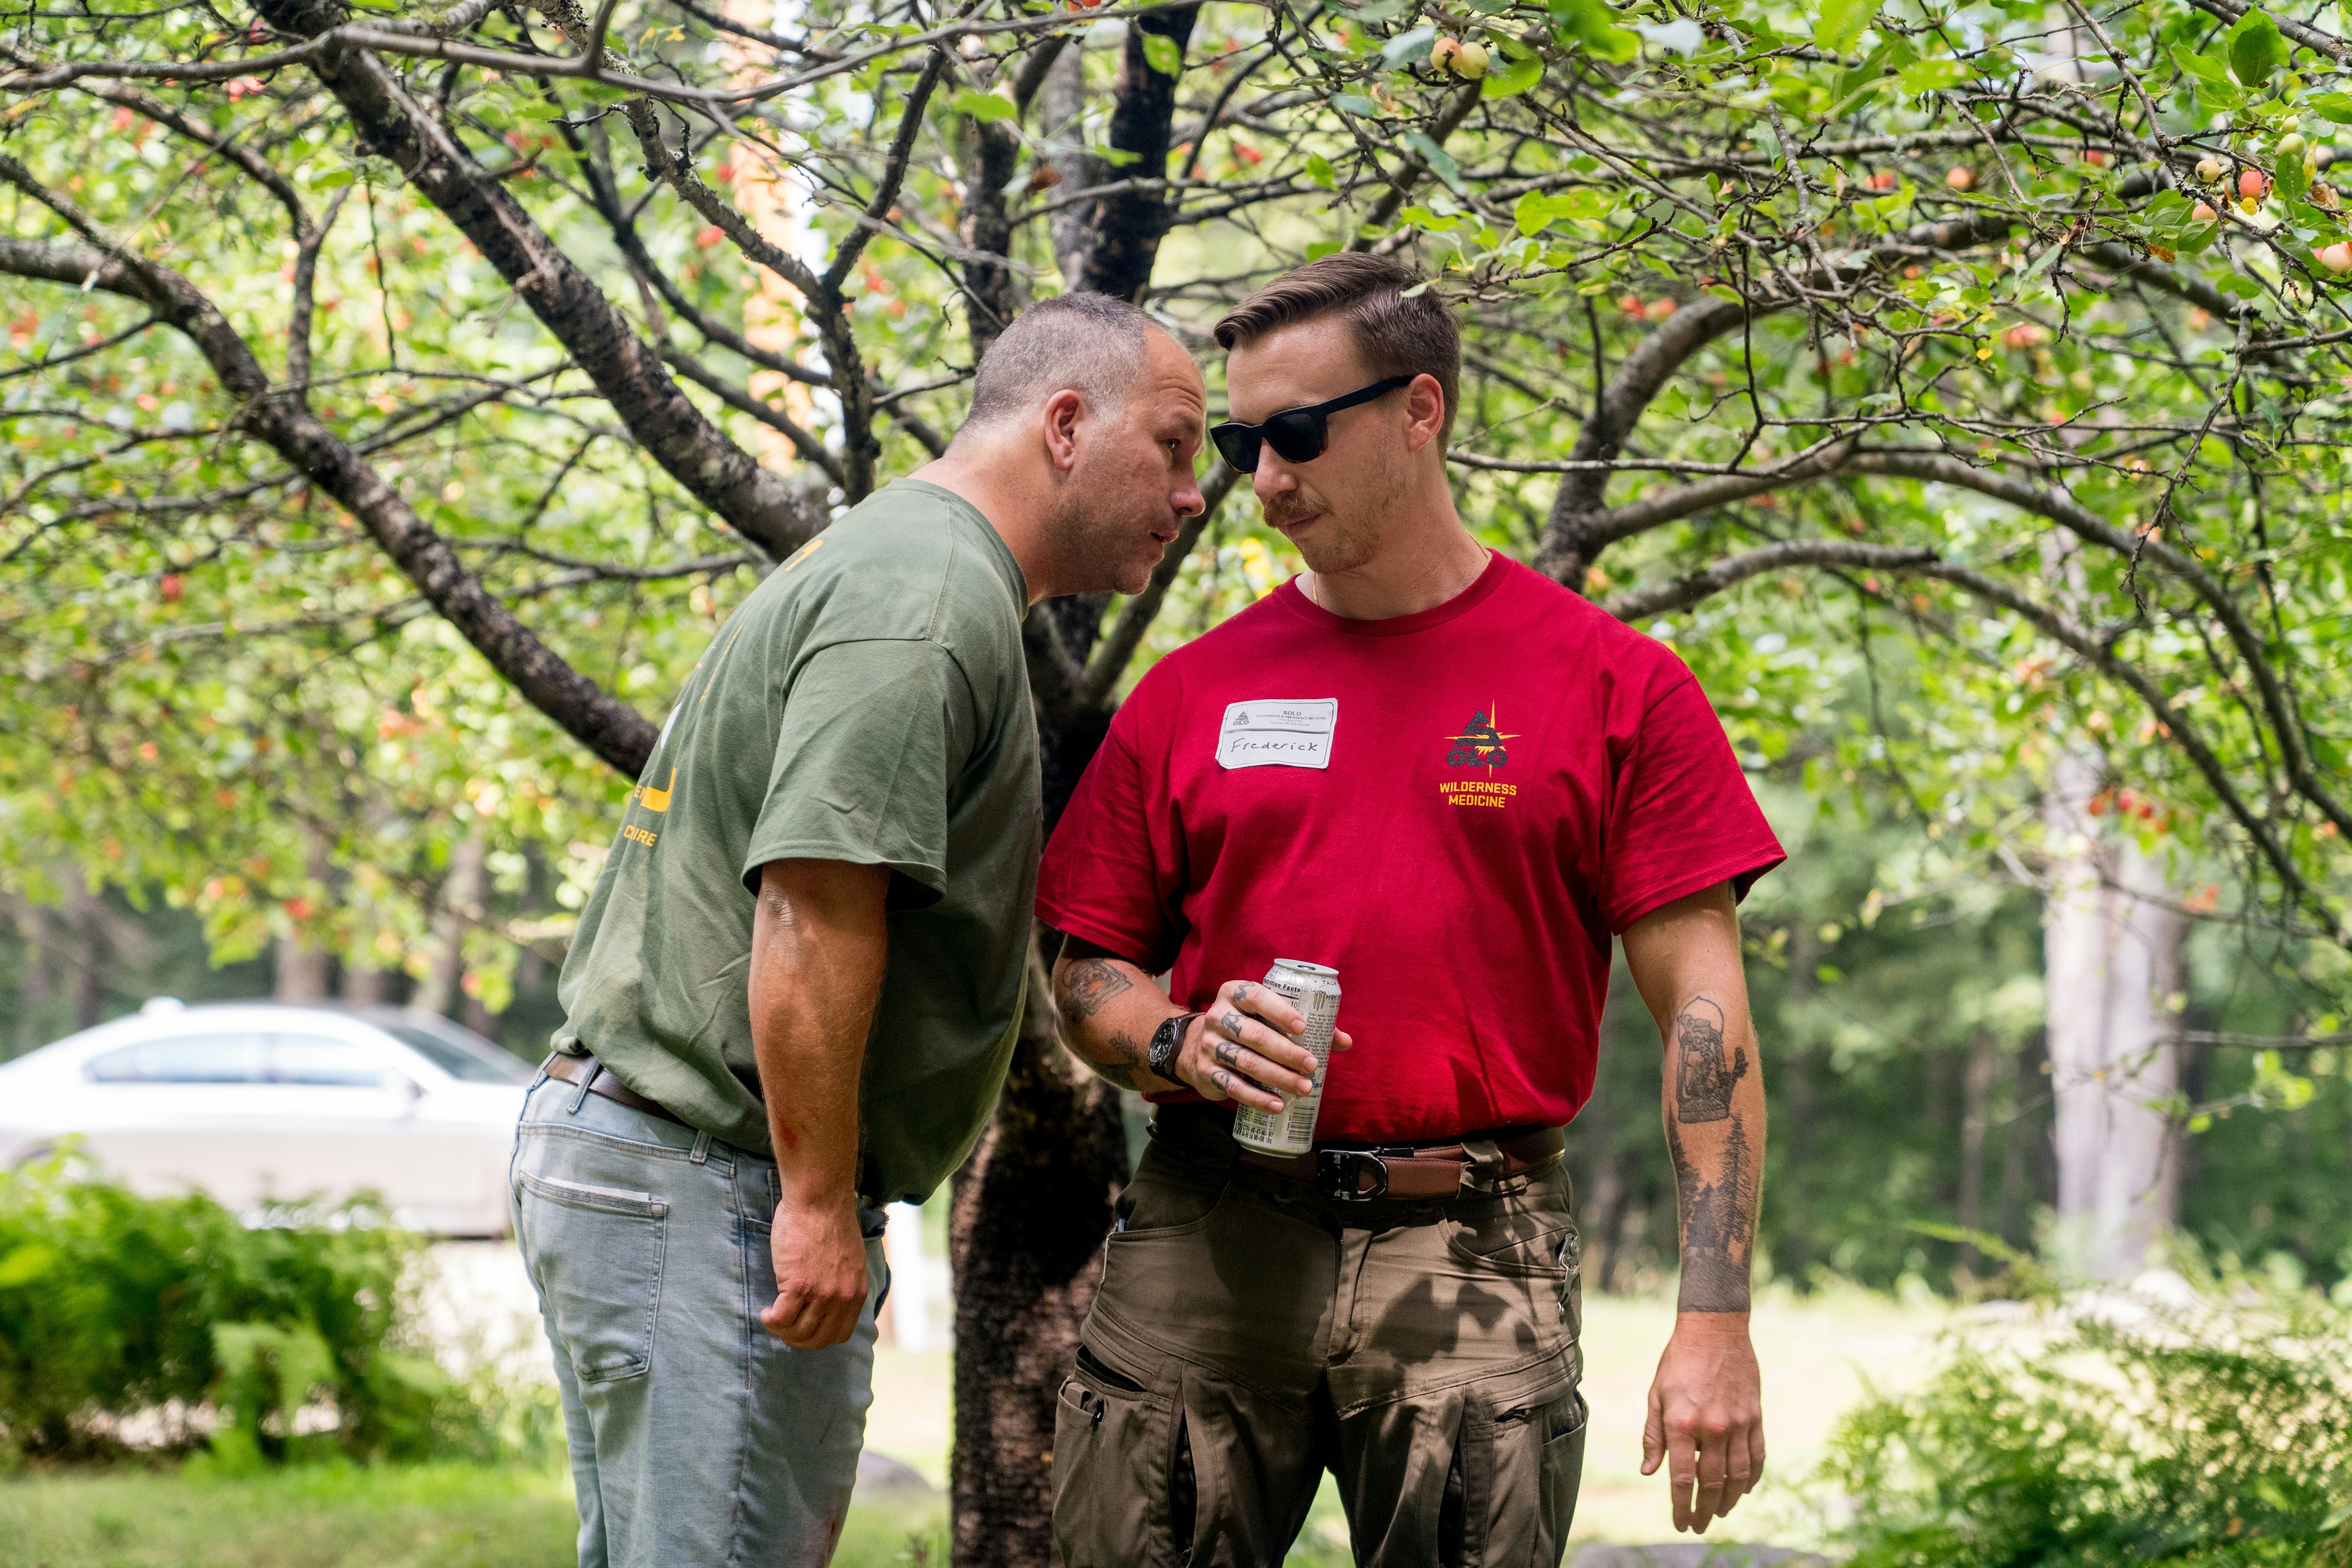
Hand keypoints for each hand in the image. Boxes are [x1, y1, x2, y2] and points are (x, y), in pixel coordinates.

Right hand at [761, 1190, 868, 1348]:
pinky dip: (771, 1320)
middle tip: (783, 1327)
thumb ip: (842, 1284)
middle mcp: (841, 1297)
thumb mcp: (849, 1260)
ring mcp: (821, 1293)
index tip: (803, 1327)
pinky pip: (782, 1318)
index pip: (839, 1334)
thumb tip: (826, 1305)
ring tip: (772, 1317)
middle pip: (817, 1339)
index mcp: (856, 1292)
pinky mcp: (798, 1284)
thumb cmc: (829, 1222)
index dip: (818, 1337)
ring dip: (780, 1330)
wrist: (820, 1199)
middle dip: (796, 1339)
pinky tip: (766, 1311)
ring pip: (797, 1332)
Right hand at [1175, 977, 1352, 1113]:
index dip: (1280, 1011)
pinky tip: (1277, 1105)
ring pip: (1245, 1062)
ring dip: (1277, 1077)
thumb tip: (1344, 1041)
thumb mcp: (1267, 1017)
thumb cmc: (1248, 1027)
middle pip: (1254, 1035)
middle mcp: (1218, 1017)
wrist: (1197, 1046)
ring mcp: (1209, 1045)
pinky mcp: (1206, 1072)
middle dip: (1286, 1052)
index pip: (1256, 997)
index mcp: (1234, 994)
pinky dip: (1257, 1098)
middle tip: (1312, 1065)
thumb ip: (1305, 1025)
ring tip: (1303, 1088)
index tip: (1303, 1028)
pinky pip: (1233, 1087)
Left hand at [1641, 1313, 1765, 1533]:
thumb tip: (1648, 1471)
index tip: (1681, 1524)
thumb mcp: (1656, 1395)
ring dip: (1729, 1500)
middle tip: (1700, 1525)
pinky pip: (1758, 1456)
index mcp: (1681, 1423)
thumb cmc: (1678, 1361)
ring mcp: (1737, 1423)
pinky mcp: (1755, 1417)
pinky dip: (1752, 1477)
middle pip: (1711, 1483)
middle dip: (1705, 1510)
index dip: (1681, 1506)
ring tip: (1720, 1511)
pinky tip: (1744, 1488)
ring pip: (1738, 1476)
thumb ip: (1653, 1435)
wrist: (1714, 1329)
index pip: (1681, 1478)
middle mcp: (1712, 1427)